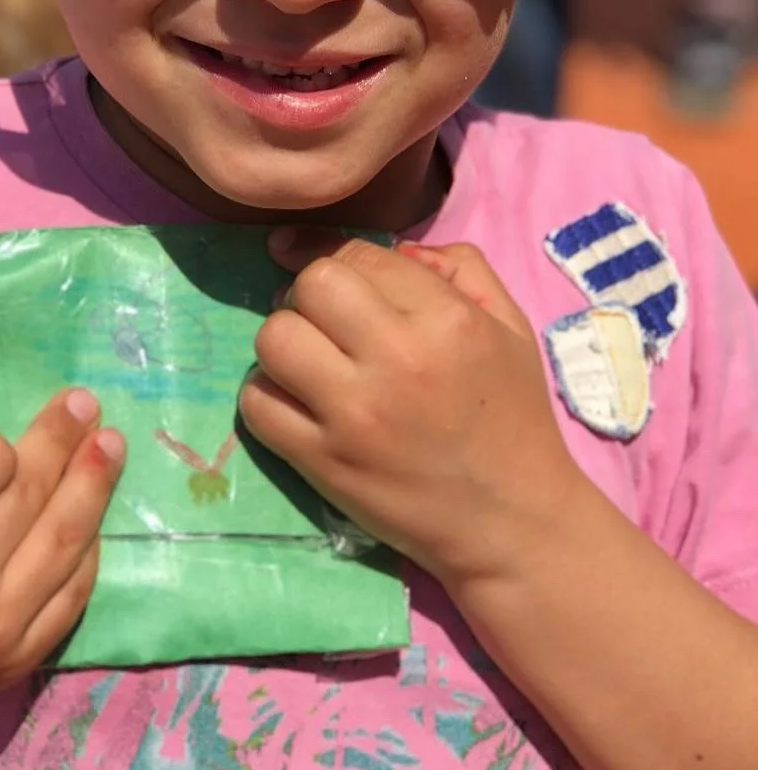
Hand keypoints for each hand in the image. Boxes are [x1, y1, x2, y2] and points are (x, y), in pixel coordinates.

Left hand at [240, 231, 582, 591]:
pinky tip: (297, 402)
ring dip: (285, 342)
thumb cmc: (512, 418)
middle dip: (314, 295)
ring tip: (310, 361)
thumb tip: (395, 248)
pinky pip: (257, 403)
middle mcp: (395, 359)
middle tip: (331, 322)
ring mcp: (351, 413)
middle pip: (310, 285)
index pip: (359, 256)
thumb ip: (460, 268)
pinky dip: (267, 395)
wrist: (511, 521)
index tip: (346, 280)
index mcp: (445, 320)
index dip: (349, 262)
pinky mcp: (321, 460)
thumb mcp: (509, 328)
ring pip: (273, 337)